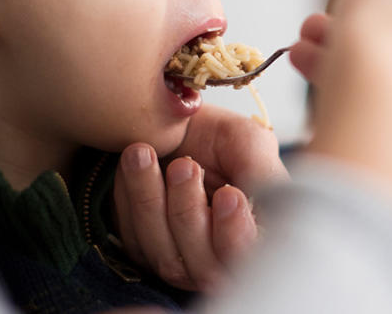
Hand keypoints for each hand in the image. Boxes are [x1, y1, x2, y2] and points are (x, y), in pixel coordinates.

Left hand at [111, 104, 286, 291]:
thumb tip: (260, 205)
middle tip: (186, 164)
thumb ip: (262, 175)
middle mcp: (220, 258)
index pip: (251, 260)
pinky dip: (129, 198)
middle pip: (205, 268)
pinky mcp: (143, 249)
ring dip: (151, 202)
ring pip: (165, 257)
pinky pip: (133, 238)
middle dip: (189, 213)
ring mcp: (180, 260)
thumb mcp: (250, 143)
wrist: (177, 124)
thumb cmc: (219, 138)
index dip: (236, 236)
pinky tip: (134, 162)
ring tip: (145, 154)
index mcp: (256, 236)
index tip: (228, 195)